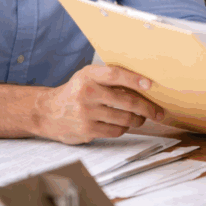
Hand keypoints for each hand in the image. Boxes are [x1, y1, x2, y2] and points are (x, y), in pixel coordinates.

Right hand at [33, 65, 163, 143]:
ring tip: (141, 118)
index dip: (134, 79)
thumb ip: (109, 78)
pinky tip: (124, 124)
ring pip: (125, 118)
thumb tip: (144, 84)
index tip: (150, 85)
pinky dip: (124, 128)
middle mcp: (86, 92)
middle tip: (158, 111)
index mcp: (88, 75)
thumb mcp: (87, 77)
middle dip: (147, 108)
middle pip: (126, 101)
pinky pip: (116, 130)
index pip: (115, 74)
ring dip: (138, 120)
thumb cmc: (75, 92)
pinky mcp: (87, 130)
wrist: (47, 112)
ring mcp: (86, 113)